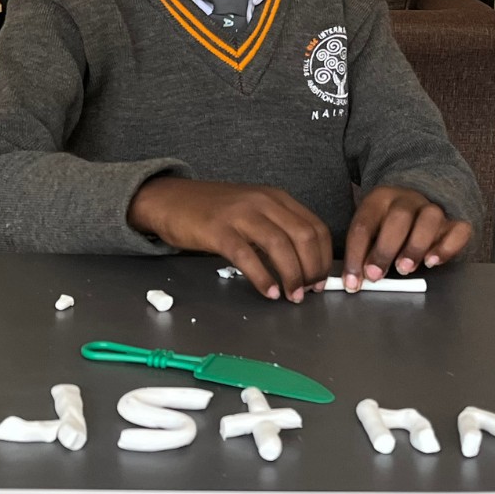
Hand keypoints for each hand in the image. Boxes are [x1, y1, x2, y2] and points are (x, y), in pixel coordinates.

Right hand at [128, 177, 332, 302]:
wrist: (170, 199)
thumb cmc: (212, 210)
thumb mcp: (252, 210)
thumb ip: (276, 228)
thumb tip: (302, 263)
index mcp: (275, 197)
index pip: (315, 227)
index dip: (324, 257)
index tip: (323, 278)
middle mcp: (262, 202)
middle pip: (303, 236)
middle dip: (312, 268)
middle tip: (310, 291)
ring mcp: (240, 214)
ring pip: (280, 245)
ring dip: (292, 275)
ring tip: (292, 296)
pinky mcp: (218, 230)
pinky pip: (247, 255)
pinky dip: (262, 277)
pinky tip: (268, 291)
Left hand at [342, 186, 472, 290]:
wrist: (415, 206)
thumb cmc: (385, 226)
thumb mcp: (370, 232)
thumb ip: (364, 252)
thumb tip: (355, 281)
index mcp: (378, 199)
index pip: (364, 225)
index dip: (356, 255)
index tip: (353, 282)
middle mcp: (406, 200)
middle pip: (399, 217)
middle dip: (385, 249)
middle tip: (376, 275)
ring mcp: (432, 209)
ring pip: (430, 218)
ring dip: (416, 246)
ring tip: (405, 269)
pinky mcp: (453, 222)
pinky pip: (458, 230)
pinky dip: (447, 248)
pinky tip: (432, 262)